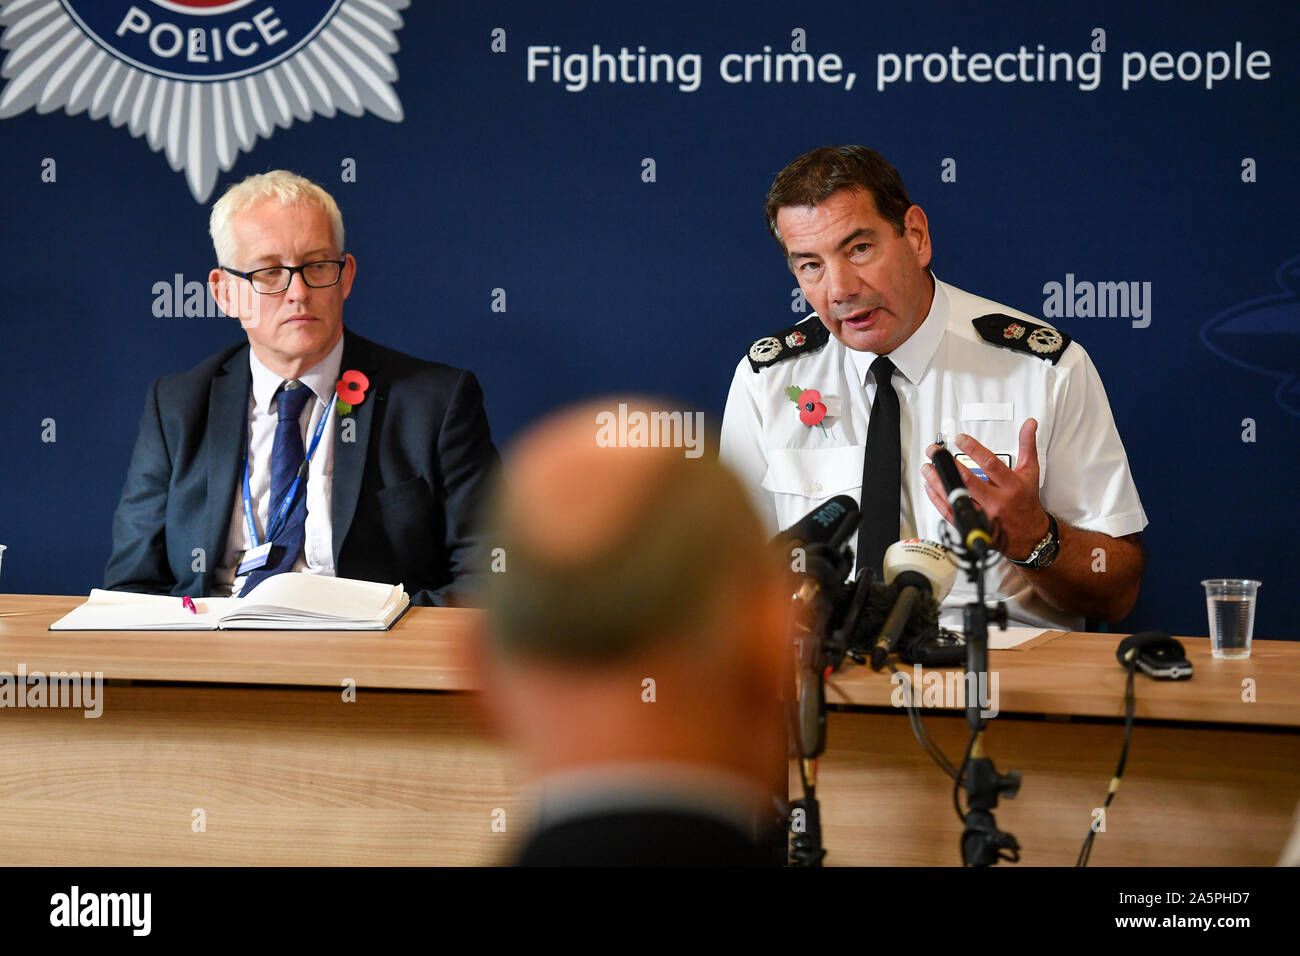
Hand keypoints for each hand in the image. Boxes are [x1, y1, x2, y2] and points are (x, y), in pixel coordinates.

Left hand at [921, 419, 1049, 560]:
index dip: (974, 449)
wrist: (1028, 534)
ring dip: (938, 481)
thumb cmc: (1026, 501)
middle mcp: (997, 501)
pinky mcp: (972, 526)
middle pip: (969, 481)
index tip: (959, 438)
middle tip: (935, 452)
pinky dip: (937, 499)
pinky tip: (930, 487)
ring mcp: (983, 515)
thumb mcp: (1030, 471)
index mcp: (1011, 486)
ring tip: (927, 467)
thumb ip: (1027, 446)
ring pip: (957, 497)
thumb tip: (1029, 424)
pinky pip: (951, 512)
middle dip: (949, 464)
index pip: (990, 464)